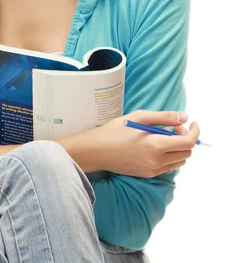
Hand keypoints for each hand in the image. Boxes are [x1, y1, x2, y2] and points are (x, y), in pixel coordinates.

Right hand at [65, 110, 198, 177]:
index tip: (192, 122)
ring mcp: (153, 170)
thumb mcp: (139, 117)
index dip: (194, 131)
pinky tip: (156, 146)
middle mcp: (157, 161)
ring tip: (163, 135)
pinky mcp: (148, 174)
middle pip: (186, 152)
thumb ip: (164, 117)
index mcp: (156, 145)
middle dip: (185, 138)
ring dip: (178, 147)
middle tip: (173, 126)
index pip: (188, 142)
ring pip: (179, 161)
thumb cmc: (115, 130)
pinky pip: (168, 167)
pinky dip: (169, 155)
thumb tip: (184, 117)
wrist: (97, 150)